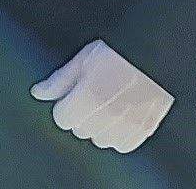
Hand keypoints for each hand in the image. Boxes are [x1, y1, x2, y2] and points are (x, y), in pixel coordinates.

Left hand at [30, 41, 173, 153]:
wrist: (157, 51)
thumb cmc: (120, 51)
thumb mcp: (84, 59)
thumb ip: (60, 80)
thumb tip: (38, 93)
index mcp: (89, 95)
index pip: (62, 118)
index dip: (66, 105)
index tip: (74, 95)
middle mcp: (108, 113)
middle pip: (80, 130)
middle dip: (82, 115)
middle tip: (95, 96)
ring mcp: (128, 123)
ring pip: (101, 140)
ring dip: (100, 127)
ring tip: (110, 105)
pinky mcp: (146, 128)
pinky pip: (123, 145)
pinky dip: (120, 135)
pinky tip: (122, 116)